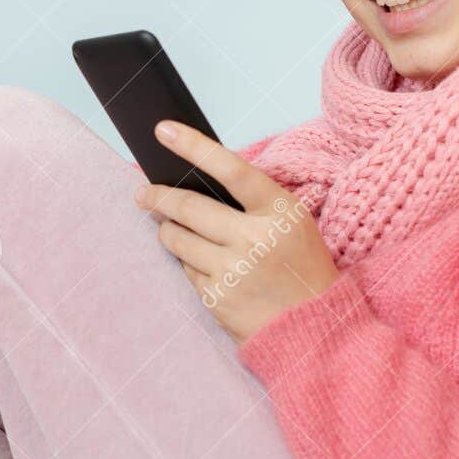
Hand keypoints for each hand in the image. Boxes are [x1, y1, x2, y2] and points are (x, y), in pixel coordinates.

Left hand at [132, 120, 339, 344]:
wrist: (314, 327)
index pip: (230, 168)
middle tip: (143, 193)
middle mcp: (254, 239)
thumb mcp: (292, 221)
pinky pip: (186, 270)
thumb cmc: (301, 267)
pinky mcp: (216, 297)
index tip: (163, 130)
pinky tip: (204, 264)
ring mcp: (232, 270)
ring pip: (177, 239)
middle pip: (189, 206)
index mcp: (279, 211)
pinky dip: (188, 262)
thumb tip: (197, 178)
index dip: (193, 146)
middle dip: (158, 197)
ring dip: (167, 229)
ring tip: (168, 227)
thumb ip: (252, 200)